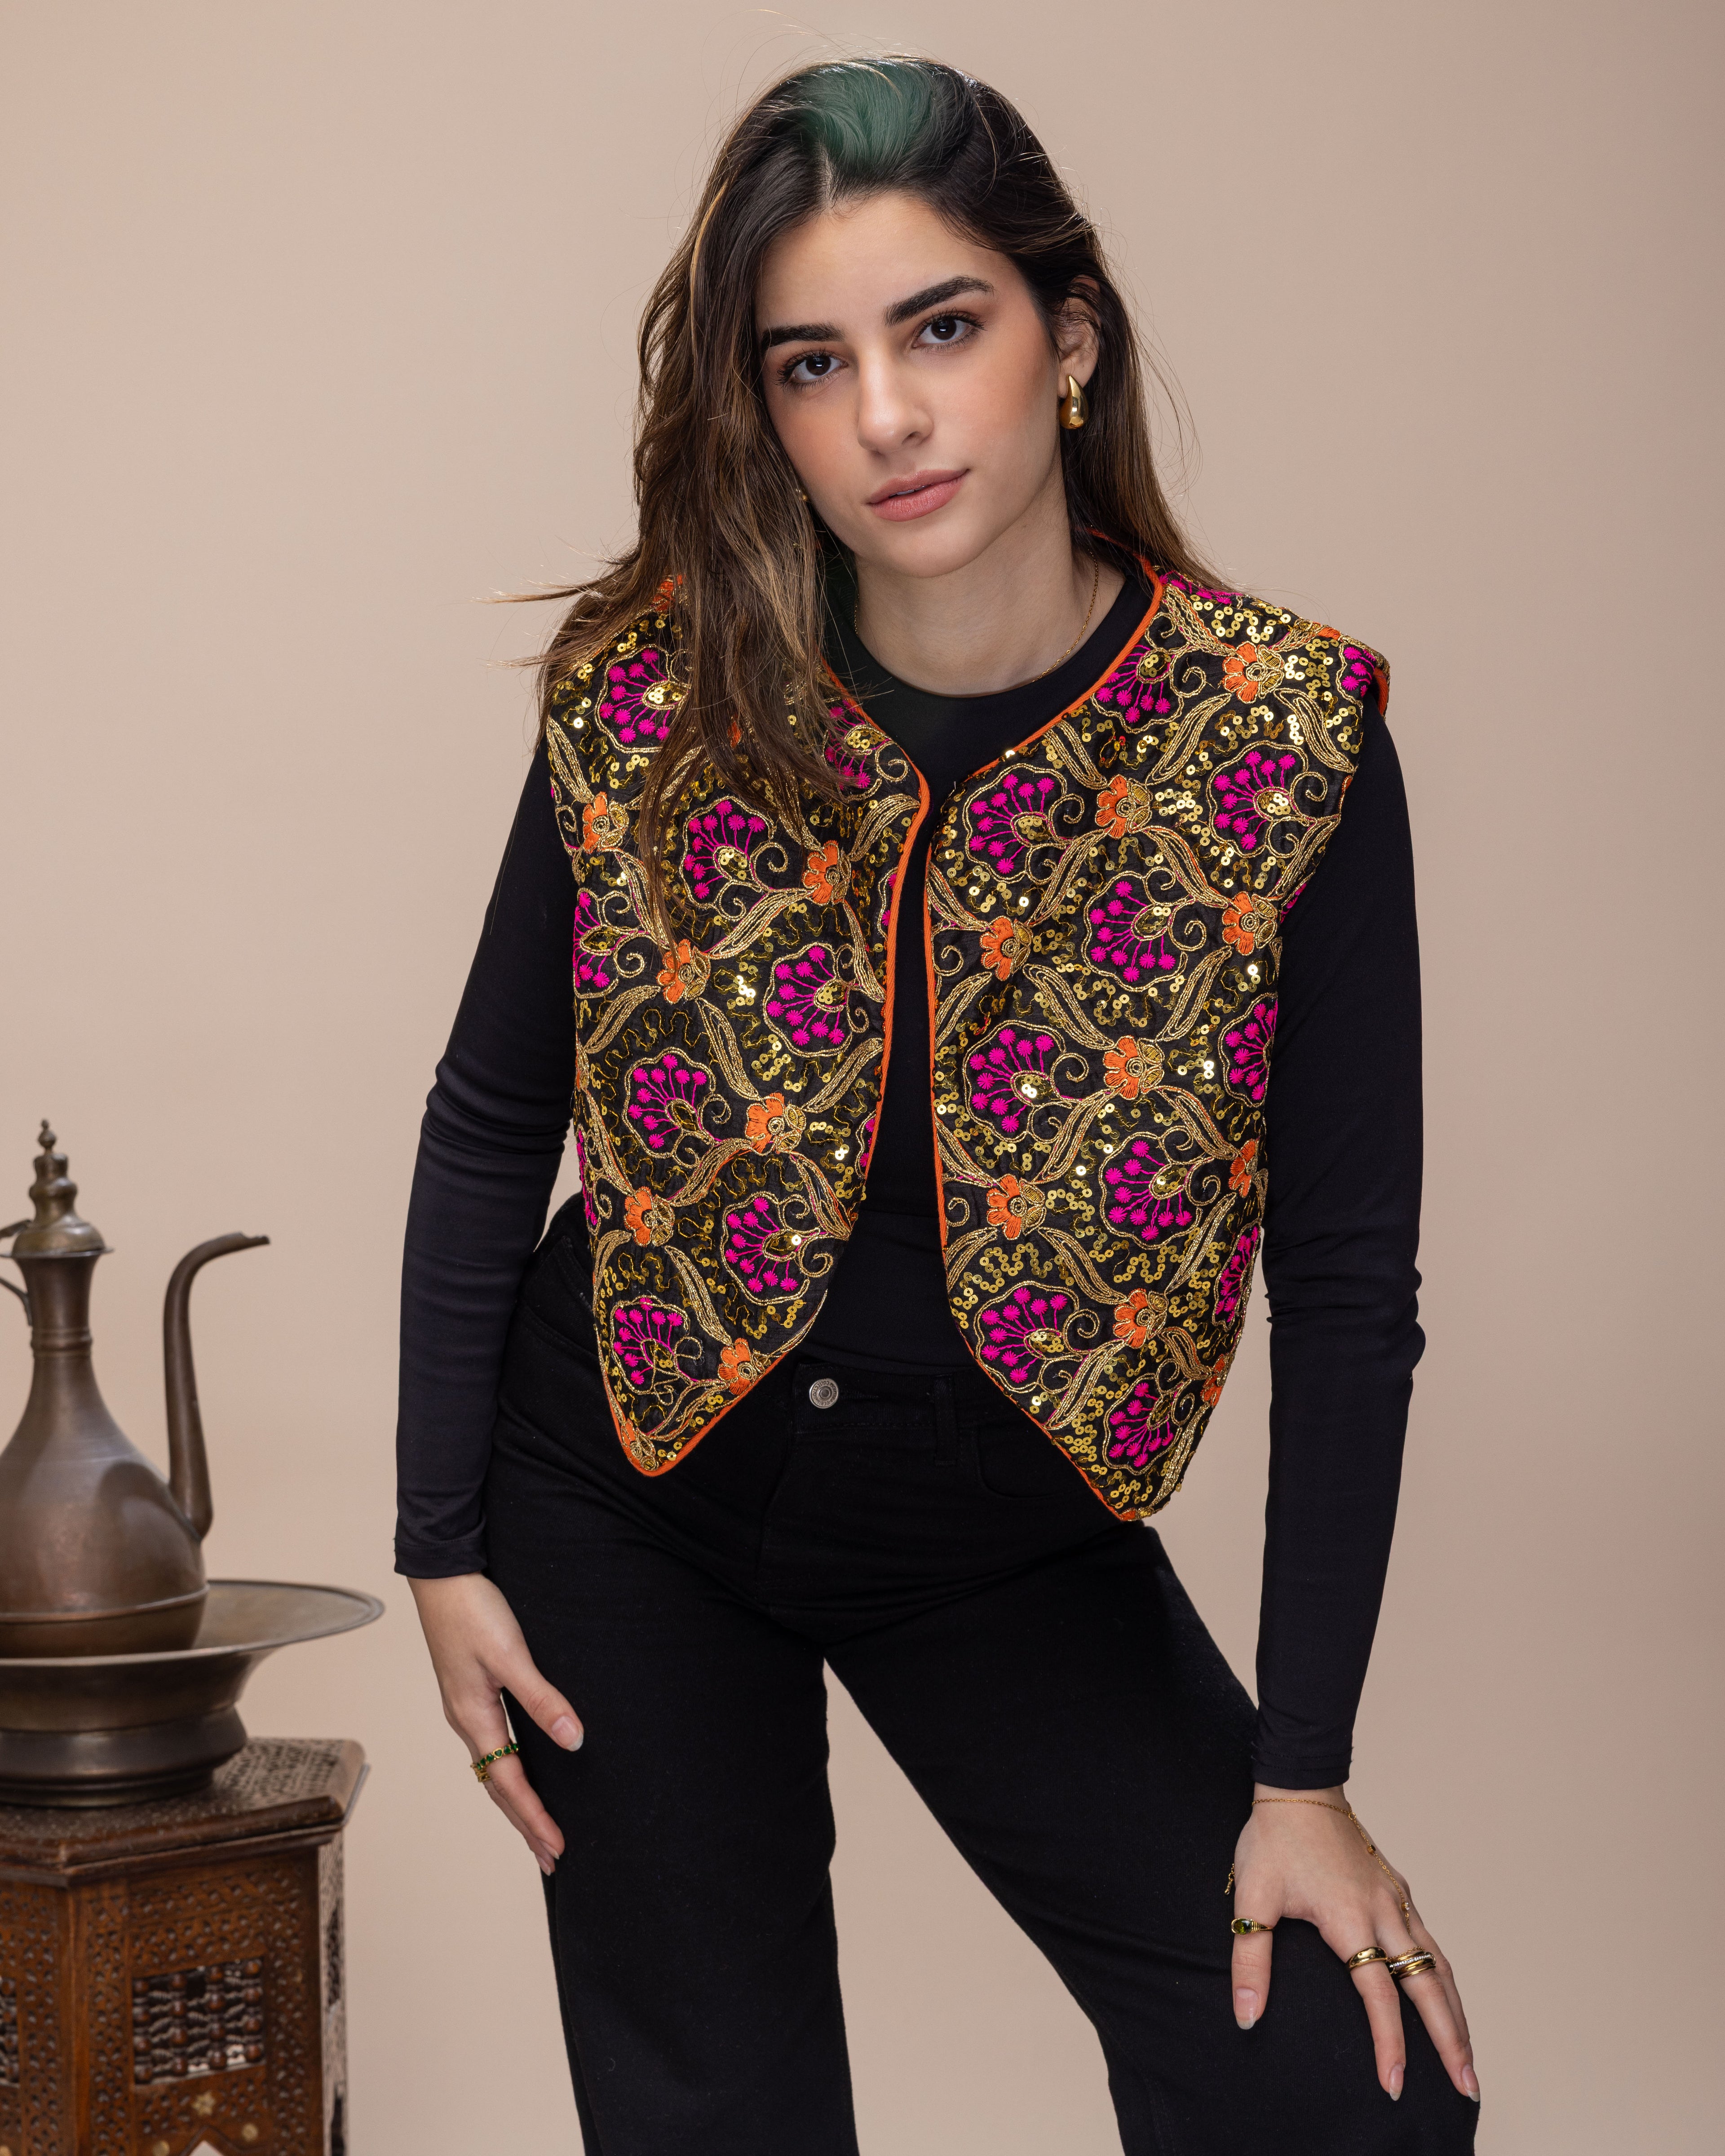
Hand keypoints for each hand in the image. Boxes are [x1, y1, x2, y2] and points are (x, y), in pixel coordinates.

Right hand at [408, 1573, 582, 1875]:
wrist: (442, 1573)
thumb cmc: (472, 1609)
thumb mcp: (511, 1655)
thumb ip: (542, 1699)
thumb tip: (573, 1741)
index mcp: (474, 1718)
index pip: (509, 1783)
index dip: (535, 1817)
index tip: (557, 1848)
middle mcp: (467, 1720)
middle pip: (497, 1786)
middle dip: (524, 1824)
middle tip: (549, 1859)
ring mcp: (466, 1707)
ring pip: (493, 1768)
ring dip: (515, 1801)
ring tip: (536, 1828)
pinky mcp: (471, 1691)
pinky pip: (491, 1745)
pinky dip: (508, 1770)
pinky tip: (519, 1769)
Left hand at [1229, 1784, 1477, 2104]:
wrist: (1299, 1785)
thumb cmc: (1273, 1839)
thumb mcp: (1251, 1898)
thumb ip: (1250, 1960)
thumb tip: (1246, 2015)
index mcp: (1350, 1919)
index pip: (1378, 1996)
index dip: (1390, 2043)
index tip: (1394, 2084)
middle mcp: (1383, 1912)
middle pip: (1428, 1987)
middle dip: (1451, 2041)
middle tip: (1468, 2088)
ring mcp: (1395, 1899)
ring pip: (1438, 1965)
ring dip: (1456, 2013)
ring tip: (1467, 2057)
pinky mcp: (1396, 1888)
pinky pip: (1430, 1940)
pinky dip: (1444, 1977)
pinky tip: (1445, 1996)